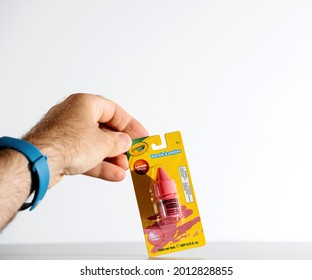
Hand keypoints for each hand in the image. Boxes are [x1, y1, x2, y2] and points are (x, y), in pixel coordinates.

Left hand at [24, 93, 147, 186]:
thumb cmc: (67, 143)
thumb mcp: (103, 142)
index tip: (141, 135)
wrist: (40, 162)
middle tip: (133, 154)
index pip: (114, 111)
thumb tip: (124, 142)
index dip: (130, 124)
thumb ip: (118, 142)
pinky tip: (114, 174)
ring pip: (96, 145)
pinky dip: (100, 164)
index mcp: (85, 104)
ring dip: (112, 158)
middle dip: (120, 145)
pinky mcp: (63, 151)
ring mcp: (68, 135)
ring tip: (125, 168)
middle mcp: (76, 116)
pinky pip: (86, 156)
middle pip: (105, 129)